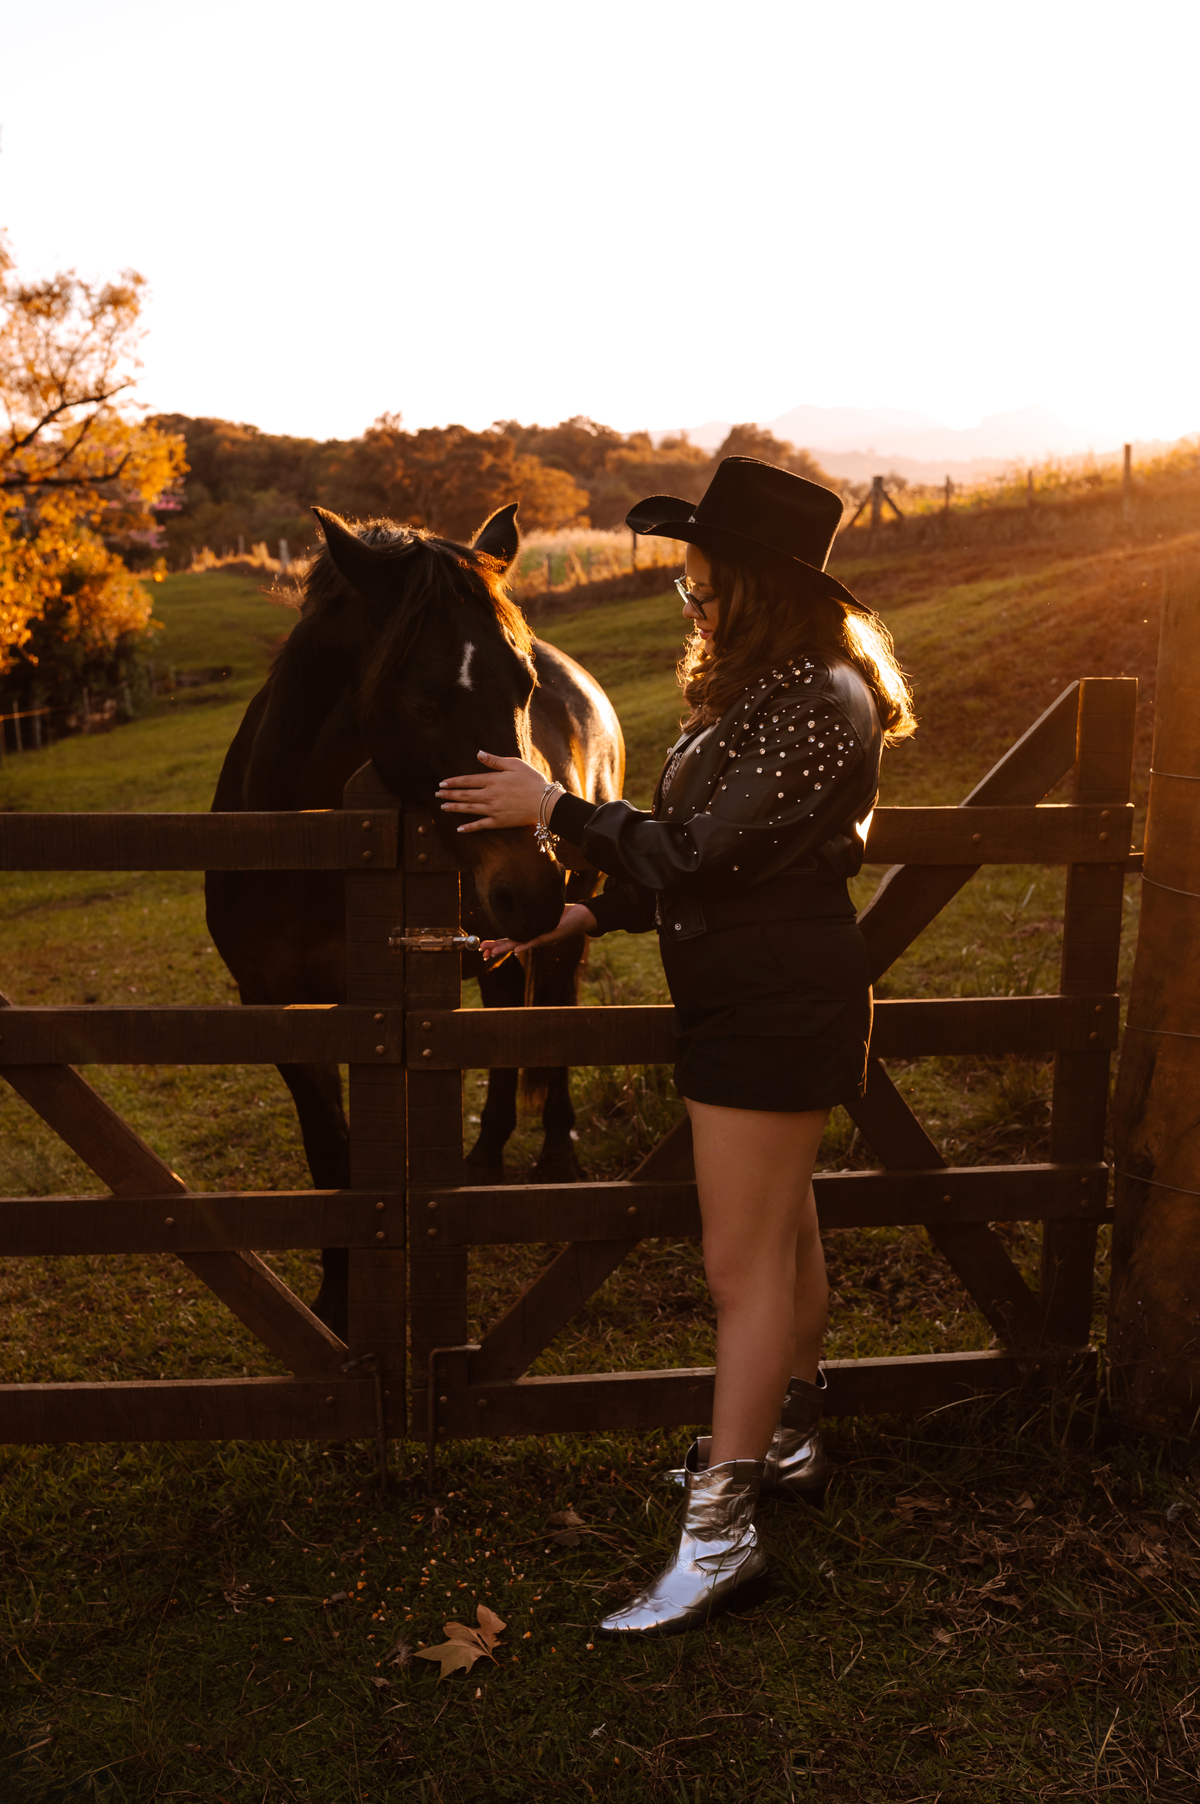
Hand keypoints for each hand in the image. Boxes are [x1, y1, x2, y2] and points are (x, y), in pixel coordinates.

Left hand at [437, 751, 553, 833]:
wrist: (544, 803)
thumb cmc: (532, 781)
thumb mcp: (514, 765)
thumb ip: (495, 761)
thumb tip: (478, 753)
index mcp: (492, 780)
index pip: (467, 781)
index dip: (453, 782)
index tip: (441, 783)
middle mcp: (489, 796)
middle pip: (464, 795)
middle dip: (449, 795)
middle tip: (437, 794)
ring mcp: (492, 810)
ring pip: (469, 809)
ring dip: (454, 808)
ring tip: (442, 807)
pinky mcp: (499, 822)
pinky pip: (480, 825)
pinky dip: (469, 828)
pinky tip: (459, 829)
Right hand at [481, 901, 597, 959]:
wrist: (581, 916)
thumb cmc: (562, 913)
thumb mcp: (542, 911)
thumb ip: (529, 911)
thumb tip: (515, 902)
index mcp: (530, 933)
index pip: (509, 939)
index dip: (495, 944)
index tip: (481, 948)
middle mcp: (535, 938)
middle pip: (511, 943)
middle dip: (495, 948)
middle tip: (481, 953)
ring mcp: (543, 938)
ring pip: (521, 944)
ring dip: (506, 948)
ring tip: (492, 953)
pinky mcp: (553, 935)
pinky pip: (537, 941)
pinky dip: (526, 945)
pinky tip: (516, 950)